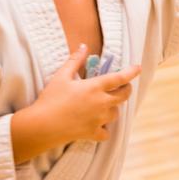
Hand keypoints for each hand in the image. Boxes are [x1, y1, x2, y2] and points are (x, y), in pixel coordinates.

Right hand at [12, 45, 140, 162]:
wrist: (40, 126)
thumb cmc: (50, 99)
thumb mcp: (61, 76)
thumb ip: (74, 61)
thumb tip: (83, 46)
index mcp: (95, 87)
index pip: (120, 78)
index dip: (131, 72)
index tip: (138, 68)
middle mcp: (101, 103)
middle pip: (124, 96)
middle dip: (126, 89)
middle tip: (123, 86)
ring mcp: (98, 119)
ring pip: (116, 113)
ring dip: (113, 108)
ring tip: (105, 105)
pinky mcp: (92, 133)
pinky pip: (106, 133)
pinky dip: (104, 129)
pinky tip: (99, 126)